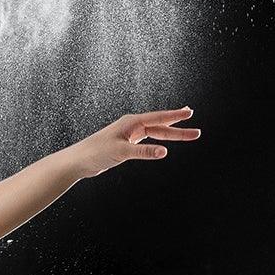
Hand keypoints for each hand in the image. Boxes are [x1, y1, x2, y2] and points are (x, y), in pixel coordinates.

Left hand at [68, 107, 199, 177]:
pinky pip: (147, 140)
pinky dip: (158, 141)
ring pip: (155, 134)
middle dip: (179, 130)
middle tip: (196, 132)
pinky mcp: (125, 144)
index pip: (158, 118)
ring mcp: (129, 134)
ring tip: (187, 134)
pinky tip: (164, 142)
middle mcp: (131, 126)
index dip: (175, 117)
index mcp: (131, 122)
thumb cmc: (95, 153)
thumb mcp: (122, 152)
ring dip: (171, 135)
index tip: (190, 113)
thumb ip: (143, 152)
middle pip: (160, 127)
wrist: (78, 161)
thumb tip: (164, 152)